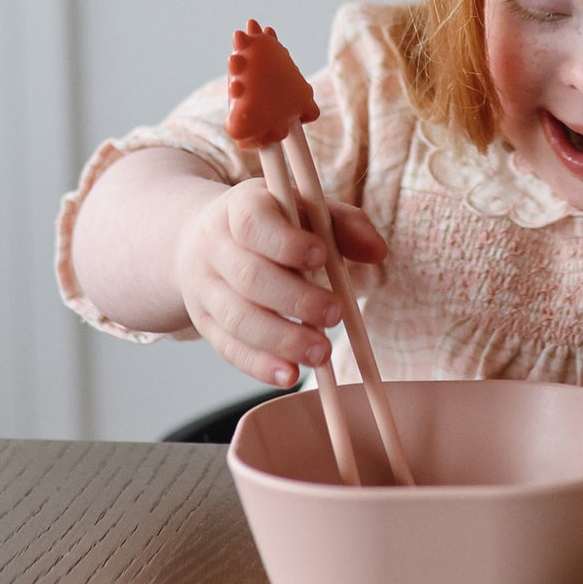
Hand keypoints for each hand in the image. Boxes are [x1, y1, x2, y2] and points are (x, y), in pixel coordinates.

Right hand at [172, 179, 387, 387]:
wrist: (206, 239)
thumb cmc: (273, 223)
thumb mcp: (305, 209)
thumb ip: (344, 224)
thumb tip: (378, 251)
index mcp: (239, 208)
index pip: (252, 222)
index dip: (285, 243)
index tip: (320, 257)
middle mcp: (214, 247)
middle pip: (248, 277)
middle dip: (295, 300)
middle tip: (336, 315)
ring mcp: (205, 288)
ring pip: (237, 318)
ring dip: (282, 340)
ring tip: (321, 353)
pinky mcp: (205, 324)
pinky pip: (229, 348)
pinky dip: (259, 365)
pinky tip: (289, 375)